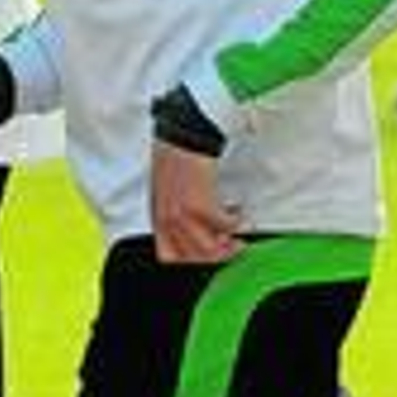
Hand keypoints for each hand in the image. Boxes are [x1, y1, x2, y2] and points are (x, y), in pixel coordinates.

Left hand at [150, 142, 243, 263]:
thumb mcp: (166, 191)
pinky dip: (235, 221)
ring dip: (229, 244)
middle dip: (217, 256)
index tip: (207, 254)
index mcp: (158, 218)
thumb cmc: (175, 157)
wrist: (182, 136)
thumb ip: (174, 212)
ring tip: (238, 233)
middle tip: (233, 247)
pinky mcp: (202, 207)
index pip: (168, 258)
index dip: (190, 261)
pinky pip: (225, 227)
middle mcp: (169, 221)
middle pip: (194, 259)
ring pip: (210, 251)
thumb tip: (195, 228)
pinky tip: (237, 209)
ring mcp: (184, 217)